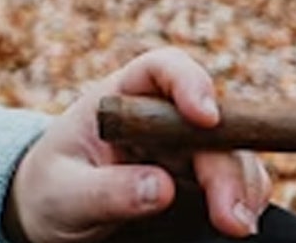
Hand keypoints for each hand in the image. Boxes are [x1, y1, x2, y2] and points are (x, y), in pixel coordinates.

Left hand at [5, 47, 272, 242]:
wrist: (52, 216)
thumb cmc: (50, 191)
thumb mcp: (64, 194)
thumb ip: (106, 190)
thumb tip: (161, 187)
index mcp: (119, 98)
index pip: (161, 70)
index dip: (189, 83)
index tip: (205, 117)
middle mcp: (160, 116)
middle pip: (210, 123)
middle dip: (225, 165)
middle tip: (230, 214)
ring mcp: (184, 148)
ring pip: (232, 153)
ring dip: (243, 186)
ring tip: (238, 225)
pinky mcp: (199, 180)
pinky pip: (235, 181)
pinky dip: (245, 198)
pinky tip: (242, 221)